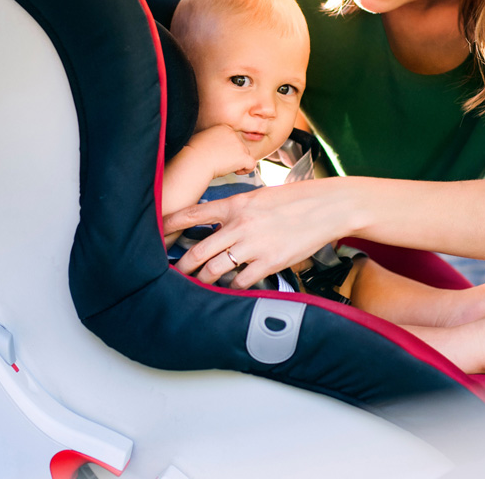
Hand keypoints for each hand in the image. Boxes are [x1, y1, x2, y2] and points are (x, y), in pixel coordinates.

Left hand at [165, 177, 357, 287]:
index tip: (157, 232)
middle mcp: (241, 224)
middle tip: (173, 272)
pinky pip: (240, 281)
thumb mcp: (260, 197)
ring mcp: (254, 245)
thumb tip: (217, 221)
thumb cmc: (295, 201)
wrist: (327, 207)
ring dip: (204, 279)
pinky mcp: (269, 262)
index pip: (194, 213)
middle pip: (199, 249)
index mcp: (236, 204)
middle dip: (182, 264)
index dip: (171, 223)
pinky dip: (232, 286)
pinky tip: (231, 286)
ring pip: (215, 269)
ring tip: (199, 283)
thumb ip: (237, 209)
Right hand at [184, 124, 255, 177]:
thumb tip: (217, 149)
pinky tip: (236, 172)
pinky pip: (252, 164)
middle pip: (240, 146)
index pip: (232, 139)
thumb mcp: (203, 140)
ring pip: (245, 155)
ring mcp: (239, 145)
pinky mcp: (242, 157)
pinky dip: (246, 169)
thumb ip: (214, 140)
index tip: (218, 156)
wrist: (195, 161)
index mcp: (223, 127)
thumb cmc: (194, 153)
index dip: (228, 149)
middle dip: (233, 156)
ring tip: (224, 167)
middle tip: (220, 163)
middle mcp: (233, 134)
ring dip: (237, 162)